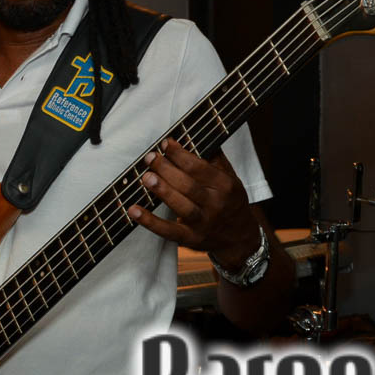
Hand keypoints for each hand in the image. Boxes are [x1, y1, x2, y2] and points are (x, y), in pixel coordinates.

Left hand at [126, 138, 255, 263]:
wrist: (240, 238)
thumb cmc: (230, 201)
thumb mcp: (230, 177)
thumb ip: (213, 158)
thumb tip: (193, 136)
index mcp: (225, 186)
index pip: (199, 167)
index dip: (180, 155)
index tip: (165, 144)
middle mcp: (215, 204)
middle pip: (189, 185)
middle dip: (167, 170)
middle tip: (150, 158)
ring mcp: (203, 223)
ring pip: (181, 206)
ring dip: (162, 191)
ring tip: (146, 178)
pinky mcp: (190, 239)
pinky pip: (168, 231)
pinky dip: (150, 222)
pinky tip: (134, 211)